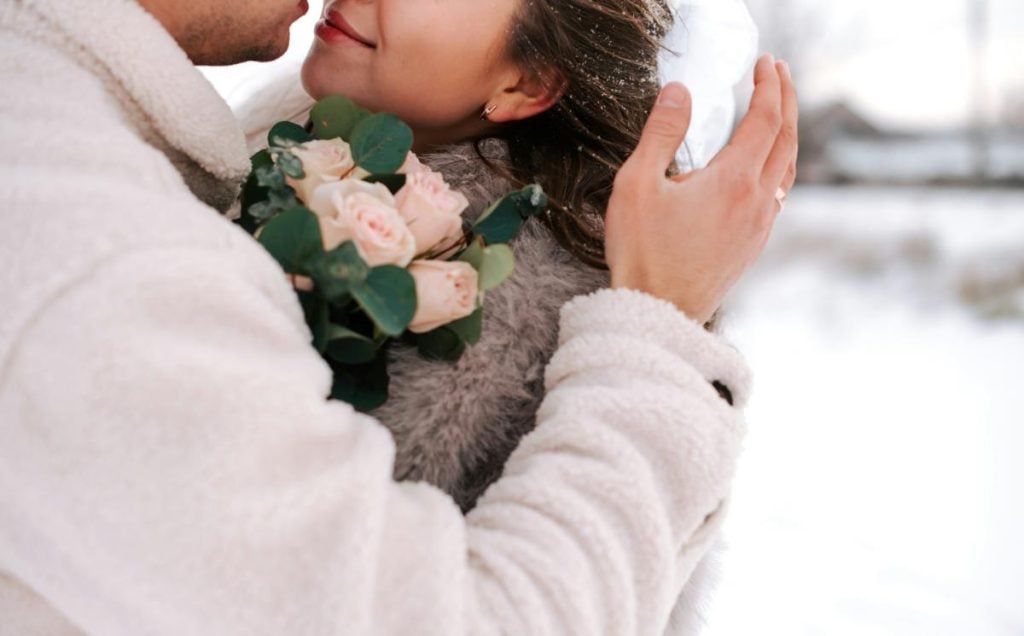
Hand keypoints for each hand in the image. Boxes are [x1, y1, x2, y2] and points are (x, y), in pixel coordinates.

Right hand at [605, 54, 798, 322]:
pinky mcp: (752, 246)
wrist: (659, 314)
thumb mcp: (638, 184)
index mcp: (734, 181)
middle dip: (787, 101)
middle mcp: (757, 201)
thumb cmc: (643, 253)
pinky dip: (778, 166)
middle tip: (779, 75)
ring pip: (787, 170)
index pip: (764, 118)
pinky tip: (764, 171)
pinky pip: (778, 196)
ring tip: (777, 116)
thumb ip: (662, 133)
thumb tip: (680, 92)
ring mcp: (759, 227)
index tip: (765, 63)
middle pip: (787, 139)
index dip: (768, 85)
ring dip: (786, 135)